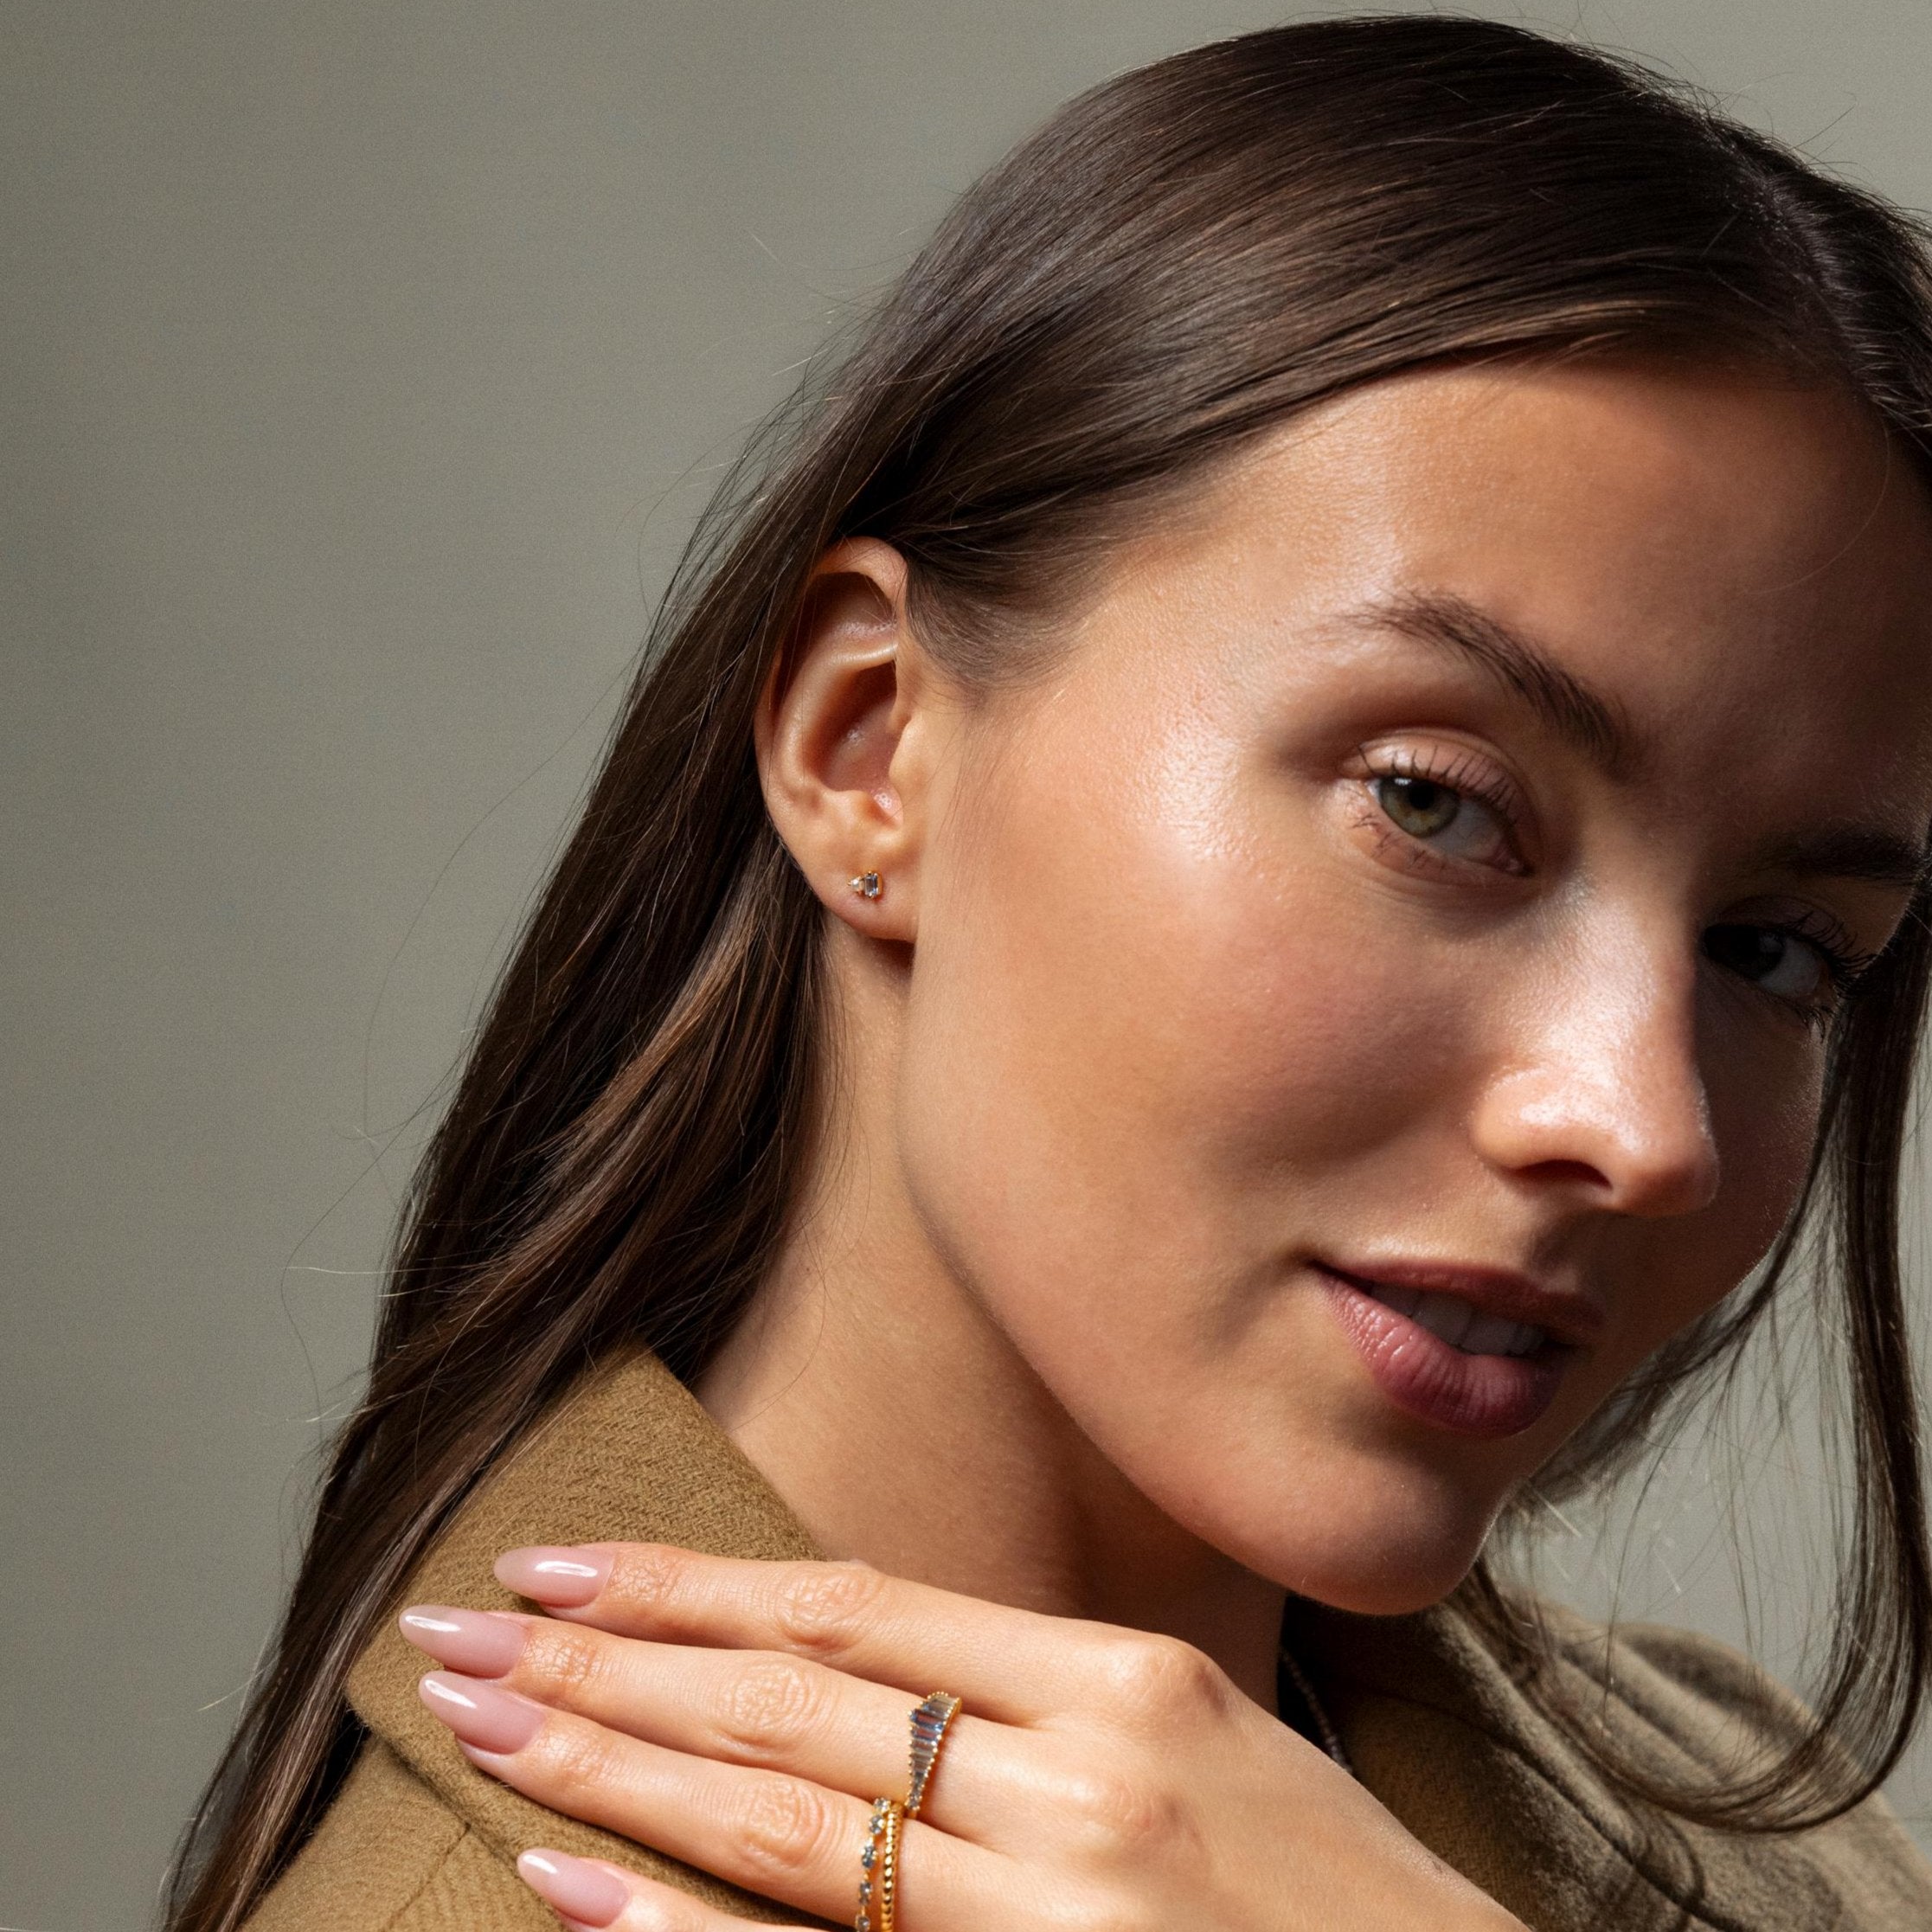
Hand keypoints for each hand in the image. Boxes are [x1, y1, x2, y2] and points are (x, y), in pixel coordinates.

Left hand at [402, 1543, 1522, 1931]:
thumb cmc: (1349, 1920)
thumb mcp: (1217, 1757)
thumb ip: (1052, 1710)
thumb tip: (862, 1679)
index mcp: (1131, 1685)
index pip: (855, 1605)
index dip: (692, 1585)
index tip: (561, 1565)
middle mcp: (1089, 1777)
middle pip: (792, 1697)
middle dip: (605, 1658)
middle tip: (454, 1632)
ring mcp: (1065, 1906)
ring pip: (787, 1815)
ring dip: (609, 1761)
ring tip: (476, 1718)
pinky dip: (684, 1925)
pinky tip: (570, 1881)